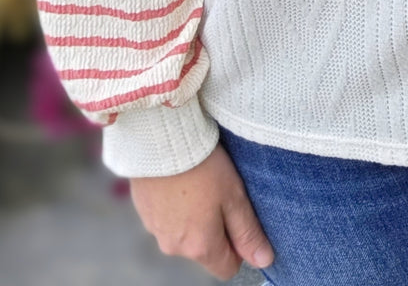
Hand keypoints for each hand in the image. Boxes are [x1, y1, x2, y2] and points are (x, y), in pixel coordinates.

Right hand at [129, 143, 274, 278]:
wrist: (161, 138)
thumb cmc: (203, 166)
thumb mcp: (234, 197)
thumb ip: (248, 233)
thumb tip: (264, 260)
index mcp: (200, 247)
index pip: (226, 268)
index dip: (238, 247)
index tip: (238, 217)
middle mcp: (174, 248)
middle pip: (204, 250)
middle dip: (215, 229)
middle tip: (219, 193)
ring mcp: (155, 231)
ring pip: (184, 234)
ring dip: (194, 217)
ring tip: (199, 183)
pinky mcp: (143, 212)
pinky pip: (165, 218)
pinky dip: (175, 206)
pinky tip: (181, 180)